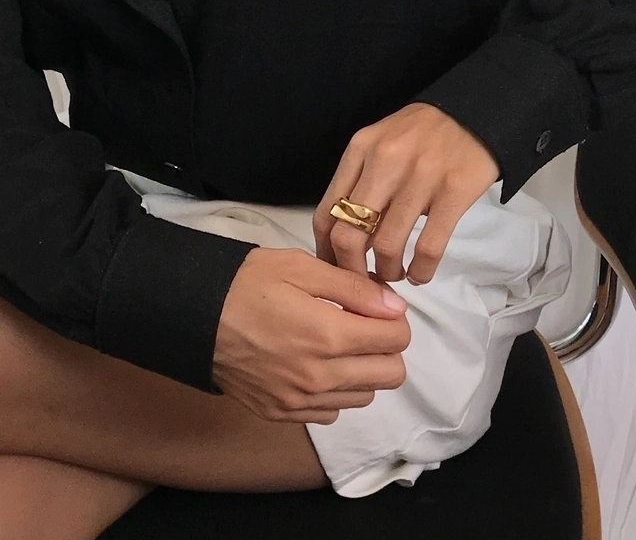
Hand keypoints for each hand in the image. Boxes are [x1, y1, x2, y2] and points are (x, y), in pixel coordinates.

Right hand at [212, 247, 410, 424]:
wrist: (192, 315)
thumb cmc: (246, 283)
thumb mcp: (302, 267)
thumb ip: (354, 288)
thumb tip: (396, 307)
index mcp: (328, 335)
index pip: (397, 339)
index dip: (394, 318)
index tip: (376, 306)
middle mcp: (319, 377)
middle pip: (390, 374)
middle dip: (386, 346)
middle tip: (363, 323)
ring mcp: (299, 401)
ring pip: (365, 397)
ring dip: (363, 370)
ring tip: (338, 342)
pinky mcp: (281, 413)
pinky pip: (332, 412)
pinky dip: (335, 391)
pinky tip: (316, 364)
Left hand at [312, 102, 500, 284]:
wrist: (476, 111)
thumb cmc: (422, 134)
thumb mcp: (381, 143)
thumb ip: (360, 181)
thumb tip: (343, 238)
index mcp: (361, 149)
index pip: (327, 212)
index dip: (326, 251)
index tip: (335, 269)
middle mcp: (385, 160)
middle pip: (348, 234)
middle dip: (351, 270)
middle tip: (363, 282)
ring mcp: (421, 175)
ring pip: (387, 246)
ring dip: (388, 273)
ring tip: (395, 274)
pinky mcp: (455, 190)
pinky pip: (428, 246)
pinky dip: (421, 271)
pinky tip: (421, 273)